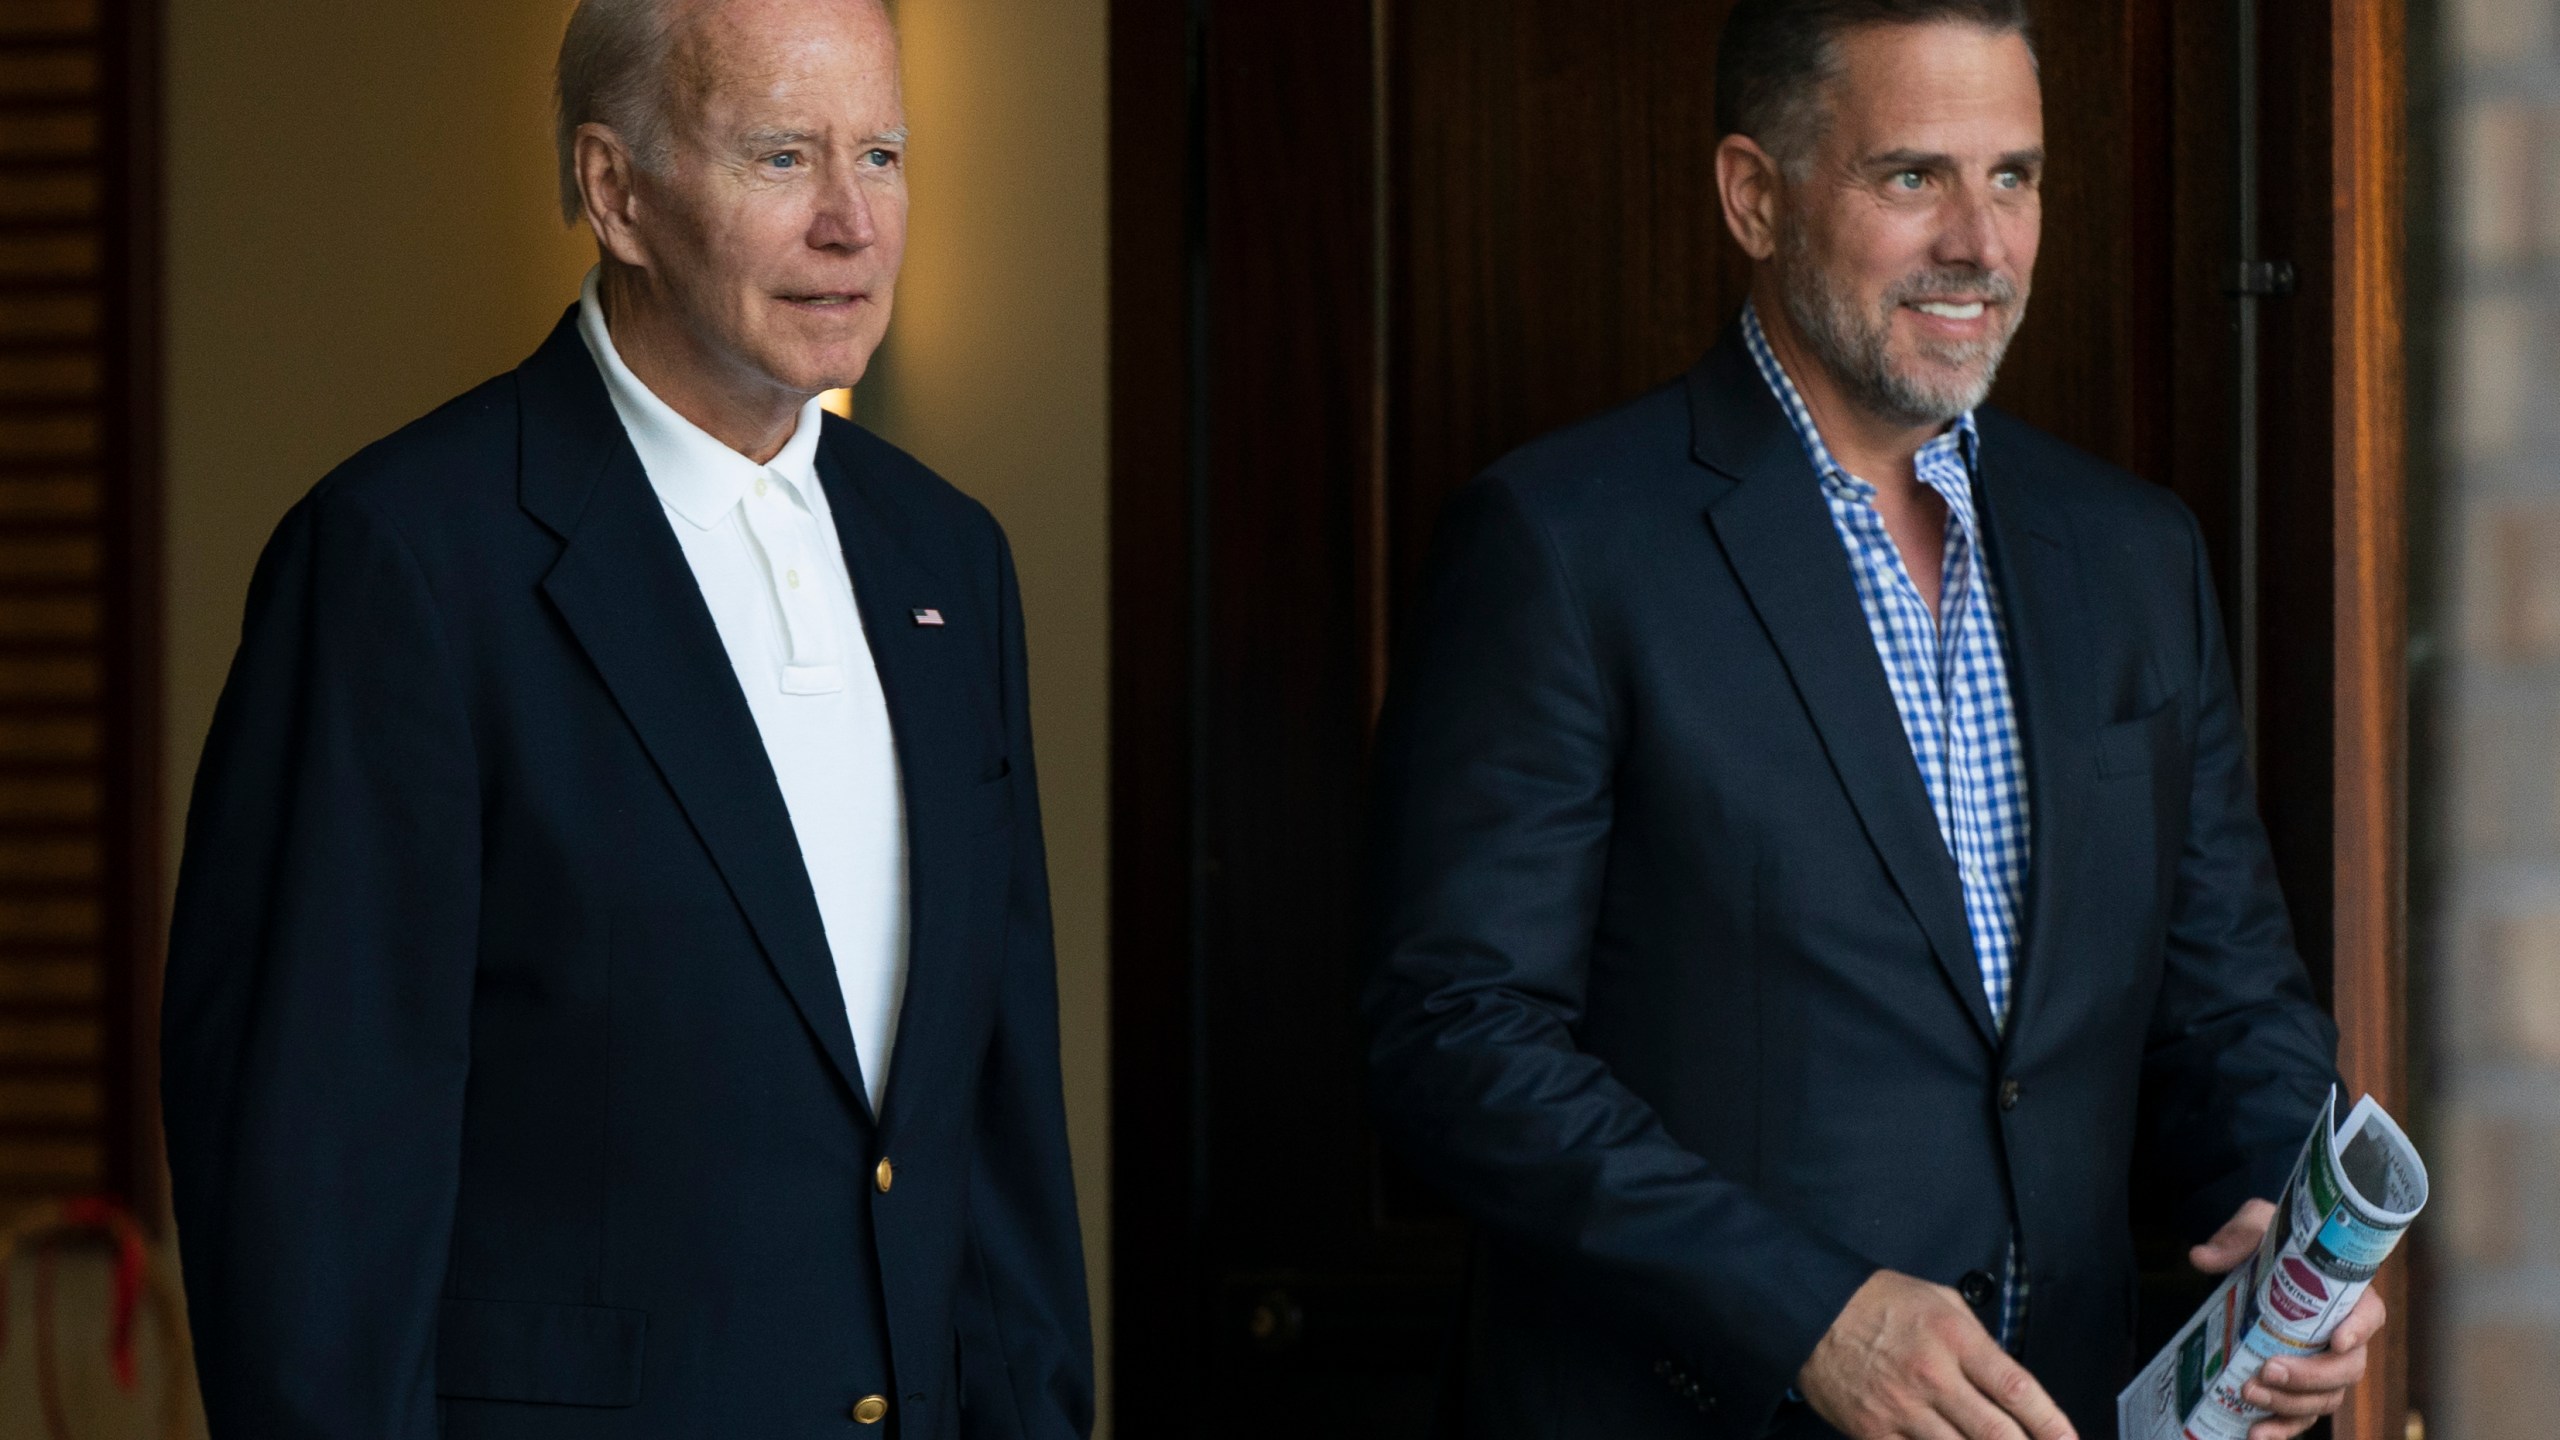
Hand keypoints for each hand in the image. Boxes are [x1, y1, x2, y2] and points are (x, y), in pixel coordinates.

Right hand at [1798, 1270, 2076, 1439]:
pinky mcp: (1875, 1430)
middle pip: (1998, 1433)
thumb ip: (1979, 1341)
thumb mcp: (1939, 1300)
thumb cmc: (1875, 1301)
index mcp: (1954, 1337)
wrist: (1810, 1311)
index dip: (2053, 1424)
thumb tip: (2009, 1383)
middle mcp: (1932, 1375)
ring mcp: (1903, 1408)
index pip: (2017, 1390)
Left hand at [2189, 1200, 2389, 1439]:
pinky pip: (2301, 1417)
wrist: (2250, 1259)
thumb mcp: (2256, 1226)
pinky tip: (2256, 1433)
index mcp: (2344, 1294)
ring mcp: (2322, 1366)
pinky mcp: (2298, 1387)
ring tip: (2249, 1393)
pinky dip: (2282, 1429)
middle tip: (2269, 1370)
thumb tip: (2201, 1258)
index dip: (2360, 1329)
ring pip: (2325, 1398)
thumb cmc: (2267, 1242)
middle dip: (2310, 1376)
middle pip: (2347, 1368)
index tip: (2336, 1340)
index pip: (2370, 1313)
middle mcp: (2341, 1335)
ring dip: (2290, 1403)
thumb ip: (2236, 1238)